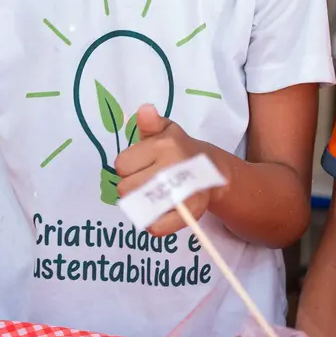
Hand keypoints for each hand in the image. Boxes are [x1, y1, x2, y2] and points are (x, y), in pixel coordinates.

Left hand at [114, 105, 223, 235]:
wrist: (213, 171)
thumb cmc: (181, 149)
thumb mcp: (166, 131)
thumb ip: (151, 123)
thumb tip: (145, 110)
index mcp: (164, 145)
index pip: (122, 165)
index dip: (129, 166)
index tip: (142, 164)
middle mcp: (172, 166)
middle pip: (126, 188)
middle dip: (133, 185)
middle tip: (148, 180)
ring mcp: (181, 191)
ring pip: (137, 206)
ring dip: (141, 203)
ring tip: (154, 195)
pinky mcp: (189, 212)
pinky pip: (157, 226)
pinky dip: (155, 224)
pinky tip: (159, 214)